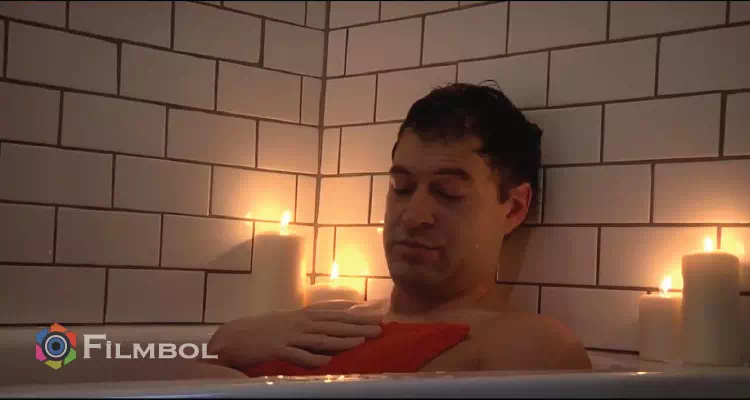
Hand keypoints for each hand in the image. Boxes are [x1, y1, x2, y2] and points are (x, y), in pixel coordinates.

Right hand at [206, 306, 382, 369]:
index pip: (335, 313)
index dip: (356, 314)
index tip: (376, 315)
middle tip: (379, 329)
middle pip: (333, 324)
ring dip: (342, 341)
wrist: (232, 337)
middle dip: (357, 326)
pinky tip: (326, 362)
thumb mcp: (289, 320)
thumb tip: (330, 320)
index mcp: (302, 316)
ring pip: (320, 338)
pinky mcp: (276, 350)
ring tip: (361, 342)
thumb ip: (310, 321)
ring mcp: (288, 336)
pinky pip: (296, 355)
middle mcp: (299, 323)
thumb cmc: (263, 330)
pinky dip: (311, 358)